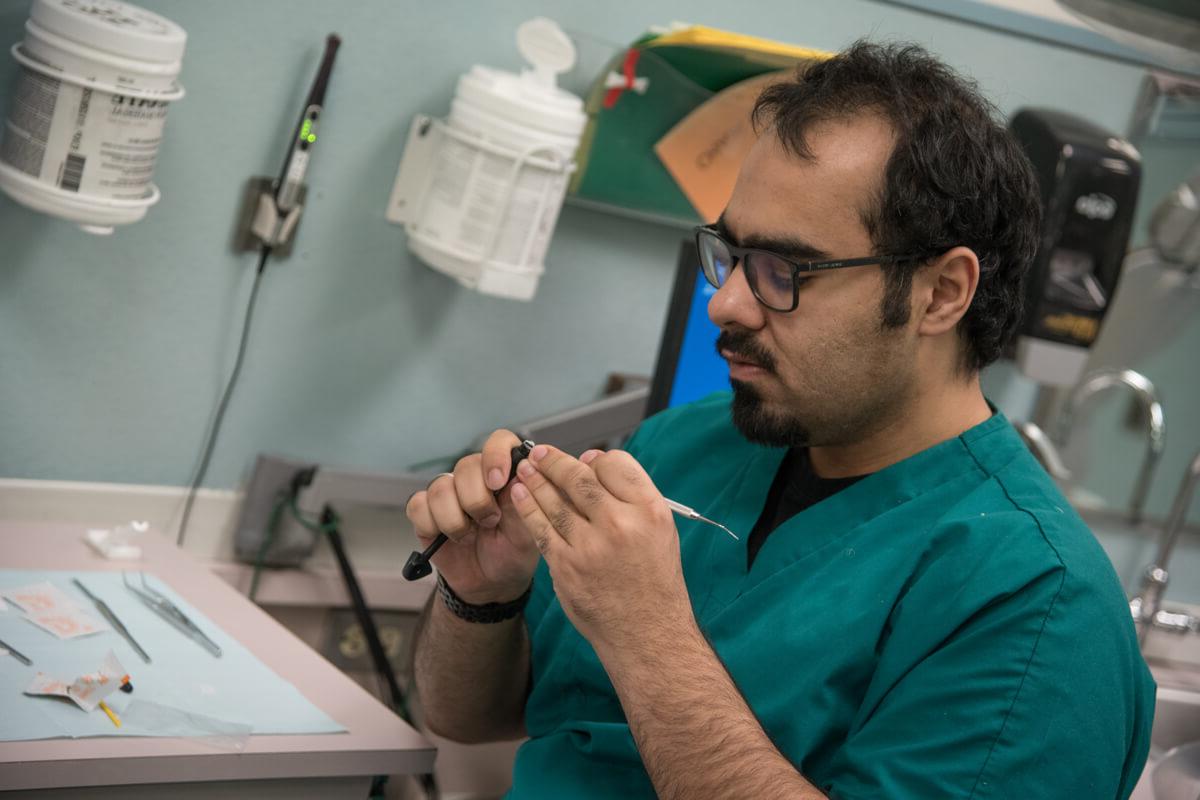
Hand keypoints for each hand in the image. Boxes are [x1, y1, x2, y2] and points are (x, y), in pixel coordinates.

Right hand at [405, 430, 539, 603]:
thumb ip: (524, 503)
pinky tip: (447, 538)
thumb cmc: (513, 552)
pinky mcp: (426, 511)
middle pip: (466, 465)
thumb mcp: (526, 533)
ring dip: (455, 519)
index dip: (495, 456)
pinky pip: (418, 505)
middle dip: (477, 500)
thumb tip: (522, 471)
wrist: (491, 584)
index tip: (497, 482)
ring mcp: (449, 493)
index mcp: (505, 474)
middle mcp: (475, 477)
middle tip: (490, 523)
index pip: (499, 442)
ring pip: (440, 487)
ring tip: (469, 535)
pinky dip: (432, 525)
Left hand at [507, 444, 692, 653]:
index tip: (583, 459)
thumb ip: (631, 497)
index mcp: (650, 510)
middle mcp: (621, 524)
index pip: (616, 465)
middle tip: (540, 453)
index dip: (595, 459)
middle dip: (555, 462)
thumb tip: (592, 464)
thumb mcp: (661, 531)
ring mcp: (591, 546)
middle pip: (580, 478)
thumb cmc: (653, 580)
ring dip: (535, 480)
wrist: (646, 632)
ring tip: (524, 469)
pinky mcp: (567, 567)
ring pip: (555, 501)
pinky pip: (541, 528)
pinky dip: (527, 508)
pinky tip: (519, 496)